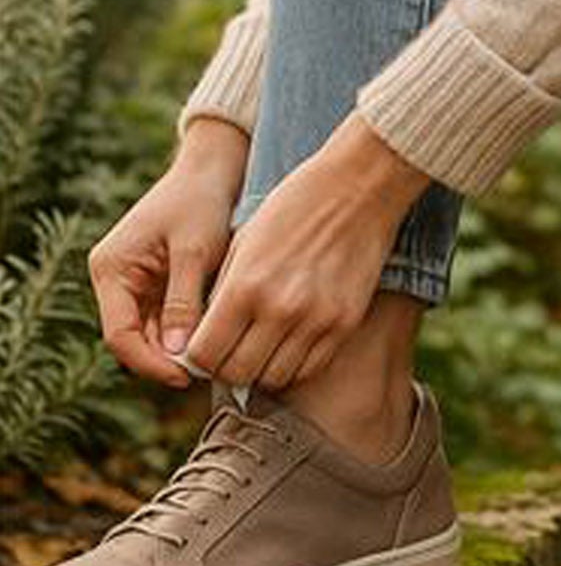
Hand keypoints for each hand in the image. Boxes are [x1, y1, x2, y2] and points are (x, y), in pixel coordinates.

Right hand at [87, 123, 247, 388]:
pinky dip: (188, 329)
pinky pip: (167, 318)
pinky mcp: (157, 283)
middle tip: (208, 371)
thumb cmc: (200, 200)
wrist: (213, 168)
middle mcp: (115, 280)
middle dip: (167, 358)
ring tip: (215, 355)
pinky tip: (215, 335)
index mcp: (110, 270)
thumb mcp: (194, 250)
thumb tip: (178, 355)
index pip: (119, 334)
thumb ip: (184, 301)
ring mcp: (135, 283)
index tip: (186, 376)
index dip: (150, 362)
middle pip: (134, 338)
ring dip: (180, 346)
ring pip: (153, 332)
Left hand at [179, 111, 430, 395]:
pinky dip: (292, 364)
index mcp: (245, 285)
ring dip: (259, 369)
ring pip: (272, 378)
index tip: (201, 348)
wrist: (359, 187)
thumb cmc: (294, 206)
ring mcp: (316, 320)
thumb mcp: (244, 242)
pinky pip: (308, 368)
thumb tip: (204, 339)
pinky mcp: (345, 324)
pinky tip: (288, 341)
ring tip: (259, 345)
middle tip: (228, 351)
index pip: (204, 354)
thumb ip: (222, 294)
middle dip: (224, 368)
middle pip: (235, 374)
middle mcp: (280, 309)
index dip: (196, 357)